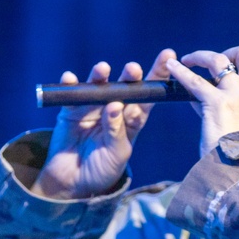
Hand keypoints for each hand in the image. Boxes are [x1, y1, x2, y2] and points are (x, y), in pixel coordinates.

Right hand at [32, 49, 175, 198]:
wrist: (74, 182)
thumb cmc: (103, 169)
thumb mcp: (117, 155)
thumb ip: (117, 132)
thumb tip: (114, 105)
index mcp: (133, 119)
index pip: (148, 95)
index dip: (158, 76)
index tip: (169, 56)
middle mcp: (114, 108)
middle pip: (125, 87)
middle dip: (130, 76)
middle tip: (133, 69)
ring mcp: (92, 108)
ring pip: (98, 86)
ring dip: (100, 76)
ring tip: (103, 69)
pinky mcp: (70, 111)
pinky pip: (70, 95)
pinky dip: (70, 85)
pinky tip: (70, 78)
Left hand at [166, 44, 238, 156]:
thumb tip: (211, 88)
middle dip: (230, 52)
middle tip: (217, 62)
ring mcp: (237, 94)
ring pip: (219, 59)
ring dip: (202, 56)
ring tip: (189, 60)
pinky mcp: (216, 102)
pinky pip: (194, 80)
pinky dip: (180, 71)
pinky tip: (172, 67)